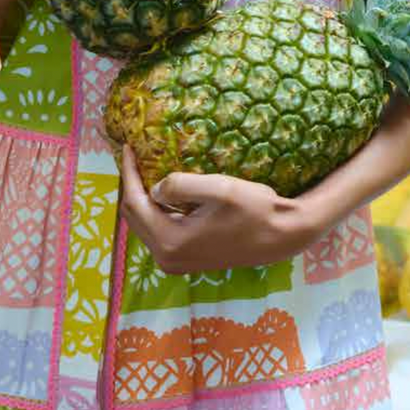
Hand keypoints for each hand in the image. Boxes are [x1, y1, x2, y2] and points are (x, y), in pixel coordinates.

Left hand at [119, 147, 323, 273]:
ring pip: (144, 224)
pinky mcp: (185, 259)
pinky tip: (162, 190)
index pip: (135, 203)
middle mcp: (167, 258)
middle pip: (134, 217)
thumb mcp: (220, 188)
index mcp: (171, 241)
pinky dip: (155, 209)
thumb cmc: (254, 209)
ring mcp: (175, 262)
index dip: (129, 173)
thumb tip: (154, 188)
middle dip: (132, 185)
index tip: (128, 147)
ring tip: (144, 168)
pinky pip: (158, 230)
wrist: (281, 236)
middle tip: (133, 156)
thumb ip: (182, 185)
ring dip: (142, 197)